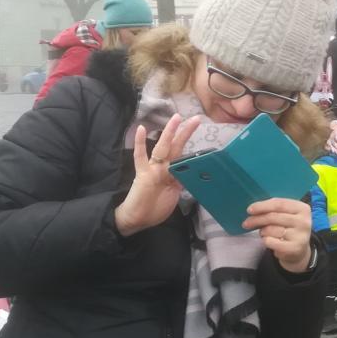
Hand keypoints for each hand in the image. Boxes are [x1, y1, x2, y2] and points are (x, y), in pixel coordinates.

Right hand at [114, 114, 201, 236]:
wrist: (137, 219)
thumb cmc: (154, 208)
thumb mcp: (174, 194)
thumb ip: (181, 181)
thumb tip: (191, 173)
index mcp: (172, 172)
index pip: (183, 155)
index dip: (192, 147)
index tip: (200, 134)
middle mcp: (163, 168)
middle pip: (176, 147)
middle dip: (185, 132)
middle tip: (197, 118)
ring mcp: (153, 169)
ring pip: (162, 148)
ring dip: (169, 132)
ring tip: (177, 118)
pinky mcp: (142, 174)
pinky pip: (140, 157)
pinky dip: (140, 144)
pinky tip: (141, 129)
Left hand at [243, 198, 313, 272]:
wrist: (299, 250)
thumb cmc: (289, 228)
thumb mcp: (286, 215)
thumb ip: (273, 210)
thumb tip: (252, 210)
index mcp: (302, 209)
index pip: (279, 204)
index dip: (262, 206)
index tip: (249, 210)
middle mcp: (304, 221)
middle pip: (273, 216)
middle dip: (257, 219)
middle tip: (246, 223)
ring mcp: (300, 236)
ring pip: (270, 230)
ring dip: (263, 232)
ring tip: (266, 234)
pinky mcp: (293, 248)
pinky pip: (270, 241)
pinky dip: (266, 241)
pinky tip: (270, 241)